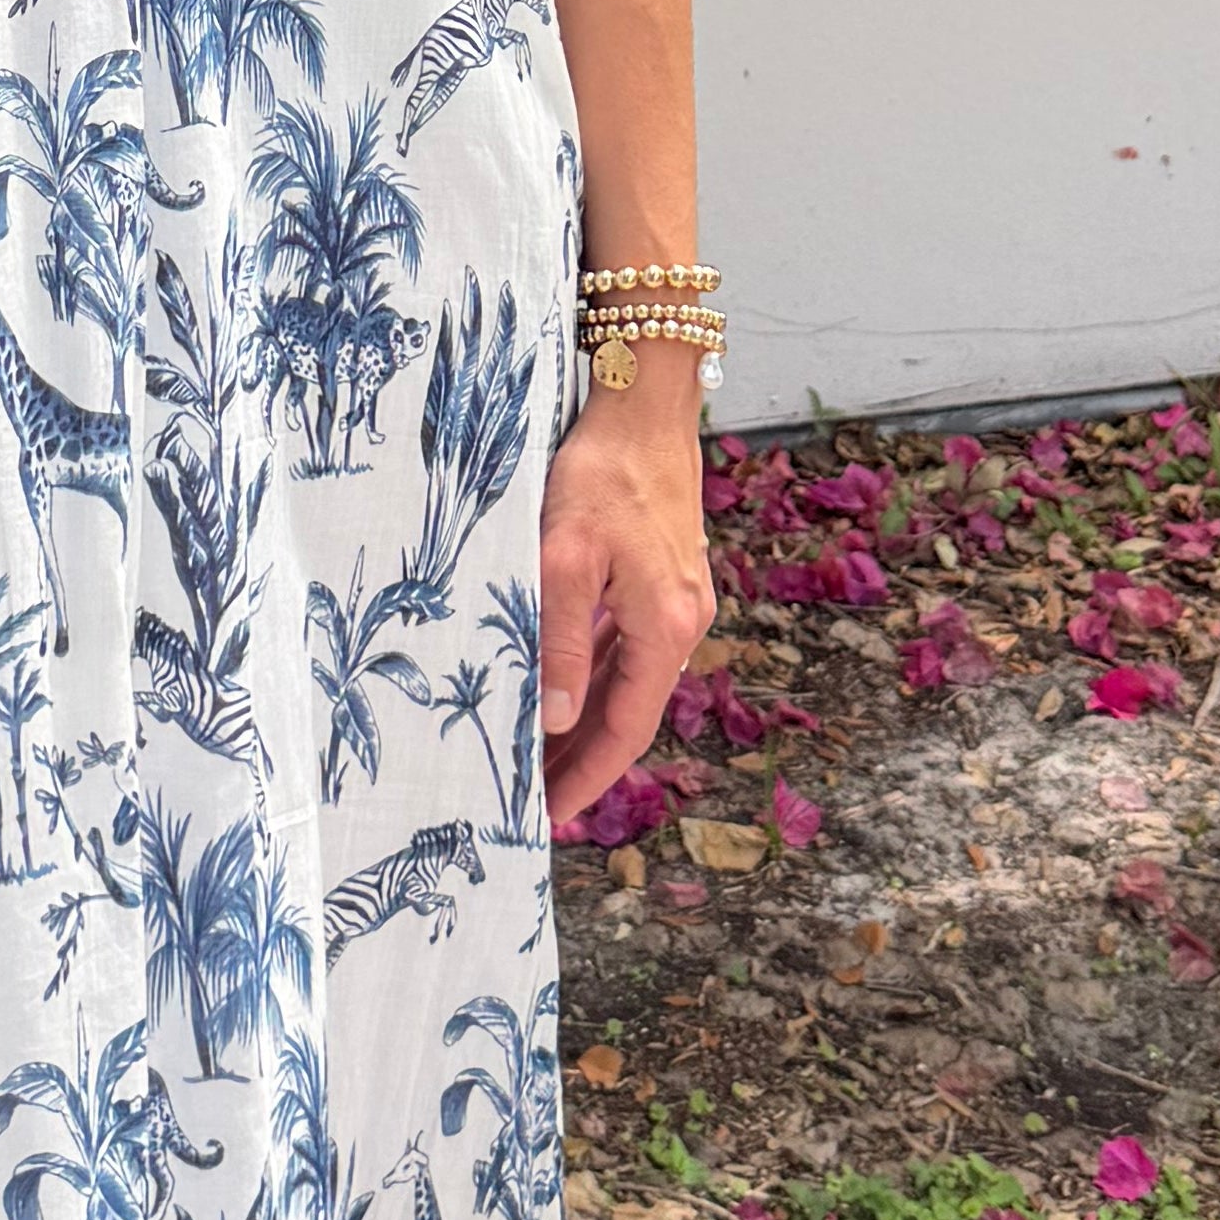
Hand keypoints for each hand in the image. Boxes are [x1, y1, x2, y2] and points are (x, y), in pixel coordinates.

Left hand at [536, 365, 714, 831]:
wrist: (645, 404)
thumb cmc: (602, 474)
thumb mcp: (566, 556)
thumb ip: (560, 639)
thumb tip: (554, 718)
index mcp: (665, 626)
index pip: (625, 728)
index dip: (588, 776)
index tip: (552, 815)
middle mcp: (683, 621)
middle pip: (631, 712)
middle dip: (584, 758)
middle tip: (536, 798)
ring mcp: (679, 598)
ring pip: (630, 681)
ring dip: (589, 719)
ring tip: (542, 755)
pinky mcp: (666, 575)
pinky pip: (630, 645)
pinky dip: (598, 676)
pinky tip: (566, 687)